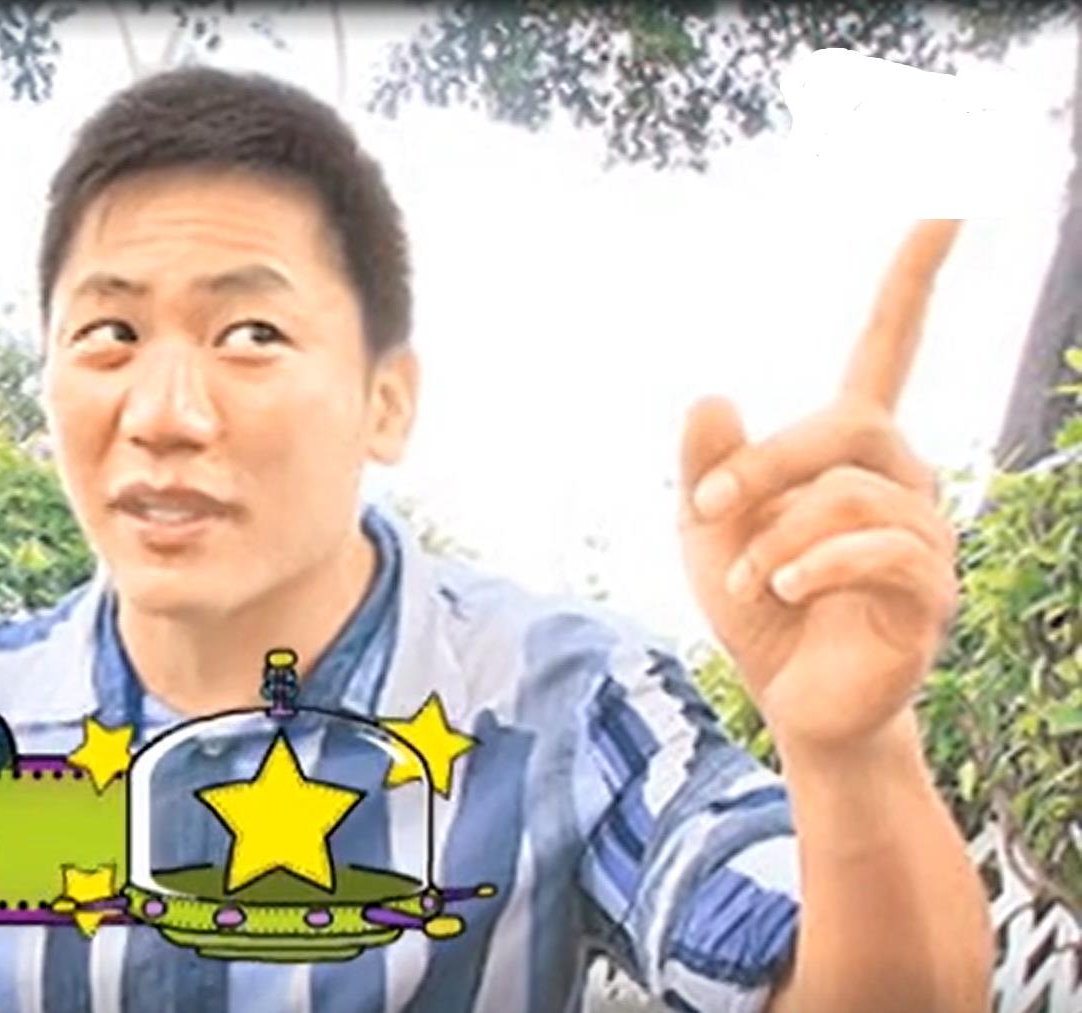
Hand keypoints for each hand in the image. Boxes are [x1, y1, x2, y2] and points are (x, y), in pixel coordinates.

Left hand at [678, 221, 961, 751]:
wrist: (791, 701)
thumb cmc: (758, 605)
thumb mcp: (707, 528)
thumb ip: (706, 462)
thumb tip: (713, 395)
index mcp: (849, 450)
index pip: (887, 347)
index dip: (912, 281)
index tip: (942, 207)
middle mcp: (902, 478)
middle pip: (848, 423)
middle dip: (763, 463)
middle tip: (701, 506)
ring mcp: (924, 533)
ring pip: (852, 494)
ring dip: (776, 536)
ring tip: (751, 582)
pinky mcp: (931, 592)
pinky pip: (884, 551)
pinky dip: (818, 566)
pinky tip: (785, 591)